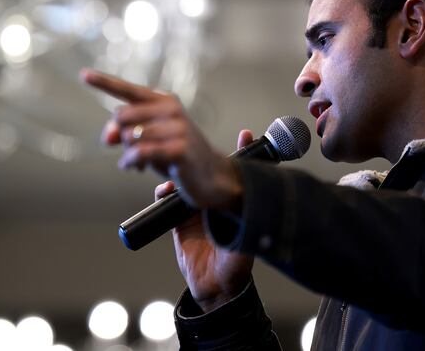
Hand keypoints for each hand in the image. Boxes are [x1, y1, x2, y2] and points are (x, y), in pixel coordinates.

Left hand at [81, 68, 243, 212]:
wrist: (212, 176)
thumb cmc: (176, 154)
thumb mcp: (149, 139)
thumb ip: (125, 132)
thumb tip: (106, 137)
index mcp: (163, 101)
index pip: (128, 90)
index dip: (104, 83)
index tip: (84, 75)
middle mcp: (170, 109)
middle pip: (122, 116)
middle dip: (119, 136)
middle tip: (128, 150)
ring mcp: (177, 128)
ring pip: (131, 136)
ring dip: (128, 154)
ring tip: (137, 163)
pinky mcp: (179, 149)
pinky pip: (141, 152)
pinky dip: (131, 161)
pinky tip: (134, 167)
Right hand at [157, 129, 255, 311]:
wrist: (214, 289)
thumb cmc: (235, 265)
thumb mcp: (247, 240)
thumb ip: (248, 219)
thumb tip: (262, 199)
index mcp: (230, 203)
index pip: (236, 173)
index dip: (241, 152)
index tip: (245, 134)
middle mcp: (212, 201)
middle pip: (204, 170)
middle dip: (197, 155)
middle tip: (194, 145)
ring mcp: (192, 208)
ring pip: (181, 179)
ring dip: (176, 169)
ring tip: (174, 165)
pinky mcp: (175, 219)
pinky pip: (165, 198)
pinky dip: (163, 191)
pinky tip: (165, 190)